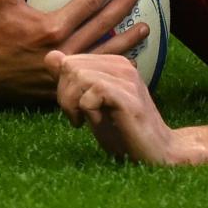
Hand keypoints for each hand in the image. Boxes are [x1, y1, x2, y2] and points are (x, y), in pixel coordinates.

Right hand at [0, 0, 148, 101]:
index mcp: (52, 27)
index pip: (90, 1)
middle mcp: (64, 50)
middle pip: (104, 24)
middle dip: (124, 5)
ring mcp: (65, 70)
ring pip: (105, 53)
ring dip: (128, 39)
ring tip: (145, 28)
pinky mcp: (62, 86)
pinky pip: (93, 74)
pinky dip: (111, 66)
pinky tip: (125, 60)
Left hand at [46, 51, 175, 163]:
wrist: (156, 151)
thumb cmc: (122, 130)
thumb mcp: (89, 103)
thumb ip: (72, 80)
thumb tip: (51, 56)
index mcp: (113, 63)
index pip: (69, 61)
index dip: (62, 86)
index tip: (73, 106)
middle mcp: (121, 65)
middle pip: (70, 66)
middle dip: (64, 94)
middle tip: (76, 115)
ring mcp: (127, 79)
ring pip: (79, 76)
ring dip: (73, 103)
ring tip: (83, 119)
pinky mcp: (129, 97)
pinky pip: (92, 92)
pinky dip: (87, 110)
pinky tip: (98, 121)